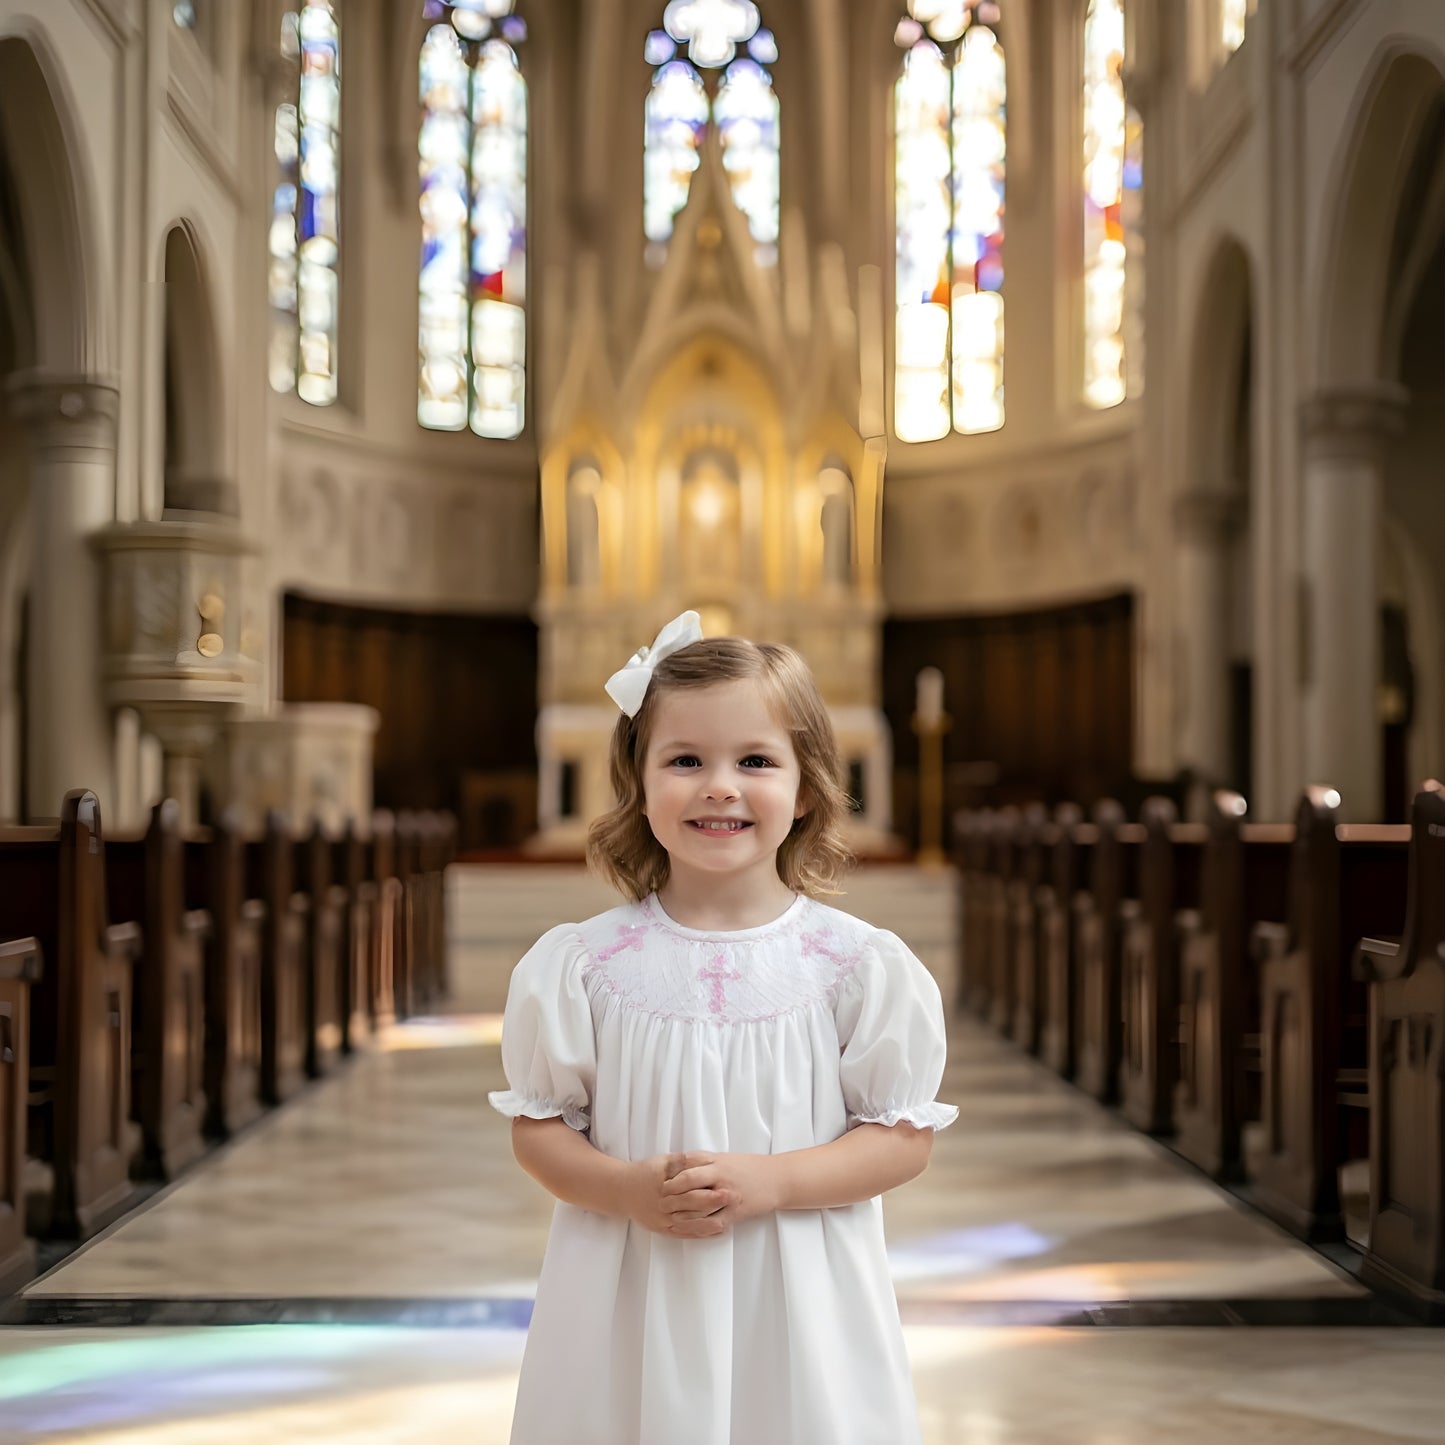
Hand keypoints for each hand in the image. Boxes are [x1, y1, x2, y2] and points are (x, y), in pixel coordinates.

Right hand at [623, 1153, 729, 1238]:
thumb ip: (681, 1162)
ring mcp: (663, 1220)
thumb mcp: (661, 1162)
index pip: (689, 1185)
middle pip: (691, 1204)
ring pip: (689, 1222)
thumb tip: (700, 1159)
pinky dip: (700, 1233)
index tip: (726, 1182)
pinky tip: (716, 1231)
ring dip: (710, 1221)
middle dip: (713, 1202)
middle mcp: (663, 1204)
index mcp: (664, 1185)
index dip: (708, 1184)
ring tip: (729, 1219)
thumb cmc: (644, 1173)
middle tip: (733, 1197)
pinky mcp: (663, 1230)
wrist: (621, 1191)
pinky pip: (684, 1234)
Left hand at [660, 1151, 780, 1229]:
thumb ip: (705, 1162)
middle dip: (672, 1191)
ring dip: (682, 1211)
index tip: (660, 1179)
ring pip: (699, 1204)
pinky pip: (713, 1222)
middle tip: (660, 1199)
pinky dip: (699, 1227)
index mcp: (718, 1161)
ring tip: (668, 1216)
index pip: (689, 1162)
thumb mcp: (726, 1159)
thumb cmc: (750, 1167)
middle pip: (690, 1181)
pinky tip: (689, 1230)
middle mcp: (721, 1176)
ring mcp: (728, 1195)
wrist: (777, 1179)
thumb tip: (681, 1164)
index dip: (673, 1172)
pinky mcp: (735, 1212)